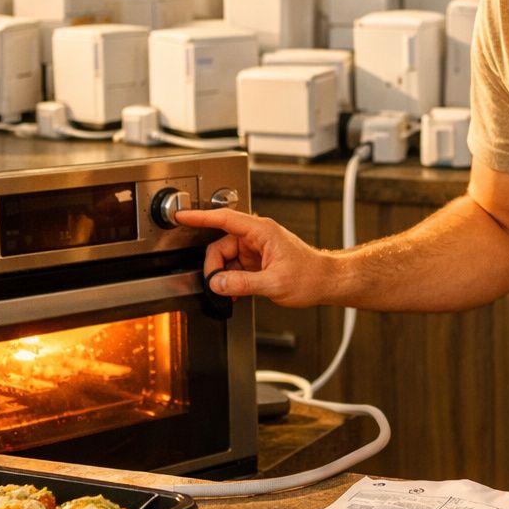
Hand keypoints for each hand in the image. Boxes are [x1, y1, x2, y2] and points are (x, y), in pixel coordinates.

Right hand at [175, 207, 332, 307]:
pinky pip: (234, 266)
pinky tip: (235, 291)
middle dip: (214, 266)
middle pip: (220, 245)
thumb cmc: (310, 276)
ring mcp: (256, 248)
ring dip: (224, 276)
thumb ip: (242, 283)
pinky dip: (231, 279)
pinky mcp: (257, 259)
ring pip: (225, 258)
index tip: (181, 216)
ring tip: (231, 292)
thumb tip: (217, 283)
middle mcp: (257, 236)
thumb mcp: (274, 283)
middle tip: (217, 286)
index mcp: (261, 231)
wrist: (326, 282)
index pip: (224, 219)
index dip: (200, 217)